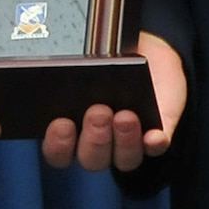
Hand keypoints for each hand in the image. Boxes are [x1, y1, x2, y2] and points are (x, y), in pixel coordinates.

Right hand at [40, 32, 186, 171]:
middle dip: (94, 138)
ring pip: (124, 159)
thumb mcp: (84, 57)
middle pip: (91, 157)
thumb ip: (69, 68)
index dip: (58, 144)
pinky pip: (155, 147)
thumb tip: (53, 70)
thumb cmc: (103, 57)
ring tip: (125, 116)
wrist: (139, 49)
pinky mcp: (155, 136)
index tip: (61, 123)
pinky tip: (154, 135)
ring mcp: (127, 144)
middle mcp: (97, 144)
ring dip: (124, 141)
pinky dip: (154, 142)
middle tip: (97, 112)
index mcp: (69, 130)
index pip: (57, 151)